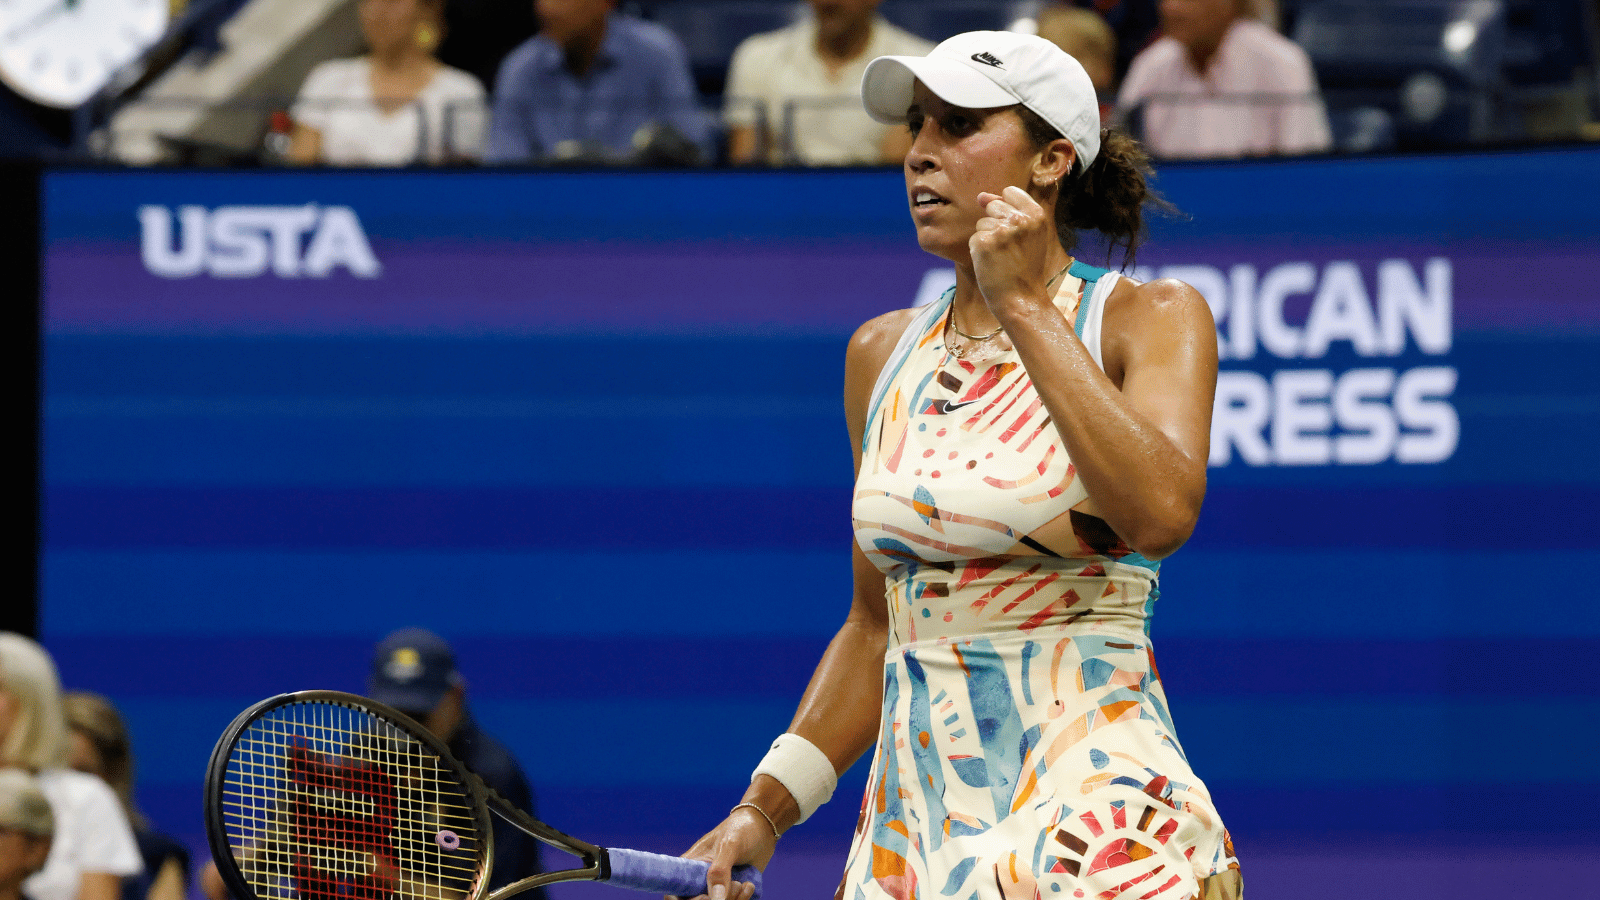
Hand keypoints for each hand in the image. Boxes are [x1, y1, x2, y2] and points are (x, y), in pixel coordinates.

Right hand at [668, 808, 774, 899]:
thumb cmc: (741, 830)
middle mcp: (699, 881)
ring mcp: (716, 889)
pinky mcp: (731, 894)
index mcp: (688, 867)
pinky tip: (749, 885)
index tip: (705, 898)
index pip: (674, 894)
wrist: (762, 830)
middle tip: (734, 885)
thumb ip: (720, 871)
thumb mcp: (729, 845)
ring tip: (745, 884)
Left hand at [970, 185, 1058, 316]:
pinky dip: (978, 252)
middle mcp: (1020, 219)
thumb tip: (981, 196)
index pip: (1010, 192)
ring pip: (981, 223)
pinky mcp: (983, 243)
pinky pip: (974, 238)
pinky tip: (992, 264)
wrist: (1021, 298)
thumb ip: (1009, 210)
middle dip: (996, 224)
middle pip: (993, 206)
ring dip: (987, 239)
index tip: (1014, 230)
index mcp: (1036, 214)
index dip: (1006, 209)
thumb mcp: (1028, 234)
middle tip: (1009, 249)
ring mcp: (1001, 230)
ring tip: (1002, 257)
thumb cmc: (1025, 267)